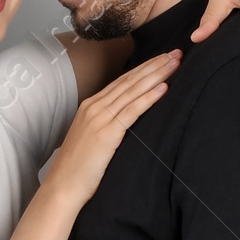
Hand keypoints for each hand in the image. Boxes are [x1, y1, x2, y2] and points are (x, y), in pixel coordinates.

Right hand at [45, 50, 179, 205]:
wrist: (63, 186)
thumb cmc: (78, 169)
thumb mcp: (92, 139)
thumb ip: (106, 125)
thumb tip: (125, 121)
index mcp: (91, 106)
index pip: (123, 81)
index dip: (144, 68)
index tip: (163, 59)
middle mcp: (95, 107)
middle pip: (130, 80)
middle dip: (155, 65)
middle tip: (176, 52)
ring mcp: (100, 118)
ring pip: (133, 90)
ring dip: (156, 75)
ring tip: (175, 64)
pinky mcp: (107, 133)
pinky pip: (132, 110)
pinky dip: (149, 98)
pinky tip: (164, 88)